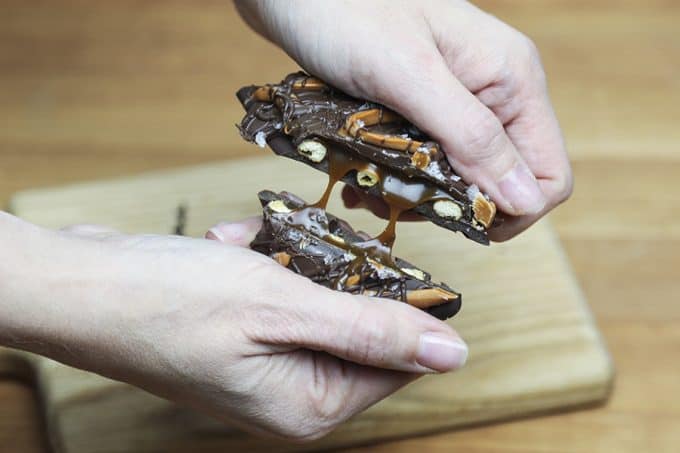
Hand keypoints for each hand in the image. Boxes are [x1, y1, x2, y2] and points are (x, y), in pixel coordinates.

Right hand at [0, 214, 466, 440]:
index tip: (381, 254)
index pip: (397, 362)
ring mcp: (265, 366)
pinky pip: (278, 291)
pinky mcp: (241, 338)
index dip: (399, 302)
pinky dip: (260, 262)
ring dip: (287, 261)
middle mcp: (292, 394)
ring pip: (314, 296)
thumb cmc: (171, 301)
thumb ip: (371, 331)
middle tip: (292, 247)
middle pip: (354, 324)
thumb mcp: (283, 306)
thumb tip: (451, 353)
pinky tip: (225, 250)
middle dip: (327, 273)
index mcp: (310, 404)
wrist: (83, 287)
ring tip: (245, 249)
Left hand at [235, 0, 571, 240]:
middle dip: (454, 205)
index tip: (453, 220)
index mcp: (511, 81)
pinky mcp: (422, 106)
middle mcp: (493, 93)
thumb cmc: (346, 11)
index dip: (510, 211)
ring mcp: (458, 99)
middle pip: (502, 182)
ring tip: (369, 187)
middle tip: (398, 198)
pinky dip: (397, 178)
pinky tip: (361, 175)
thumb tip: (523, 199)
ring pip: (460, 178)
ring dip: (418, 195)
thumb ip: (471, 136)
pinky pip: (426, 161)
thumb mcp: (411, 77)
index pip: (548, 176)